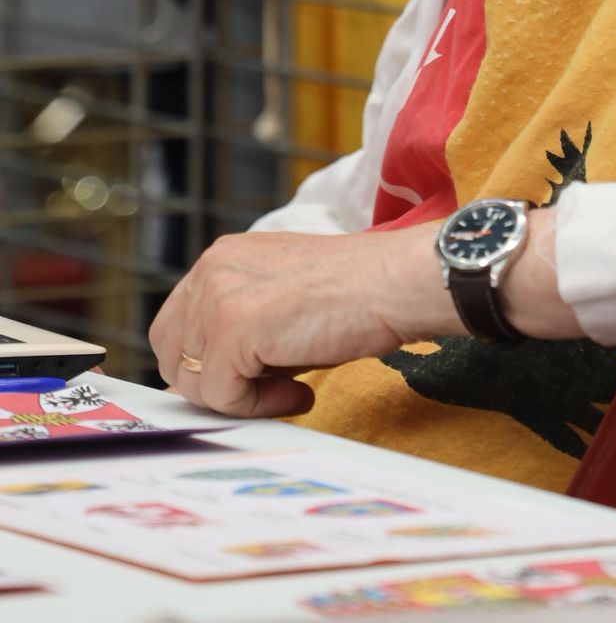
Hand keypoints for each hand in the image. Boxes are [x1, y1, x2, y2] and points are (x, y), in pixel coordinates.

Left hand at [148, 226, 456, 418]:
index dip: (206, 365)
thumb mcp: (282, 300)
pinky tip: (300, 389)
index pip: (175, 328)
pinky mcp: (234, 327)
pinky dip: (257, 407)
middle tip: (267, 389)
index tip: (252, 379)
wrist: (395, 282)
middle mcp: (212, 268)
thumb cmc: (357, 292)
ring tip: (291, 386)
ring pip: (192, 381)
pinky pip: (221, 395)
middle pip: (171, 355)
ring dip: (240, 398)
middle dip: (214, 385)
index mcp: (223, 257)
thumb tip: (214, 382)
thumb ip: (243, 327)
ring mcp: (219, 296)